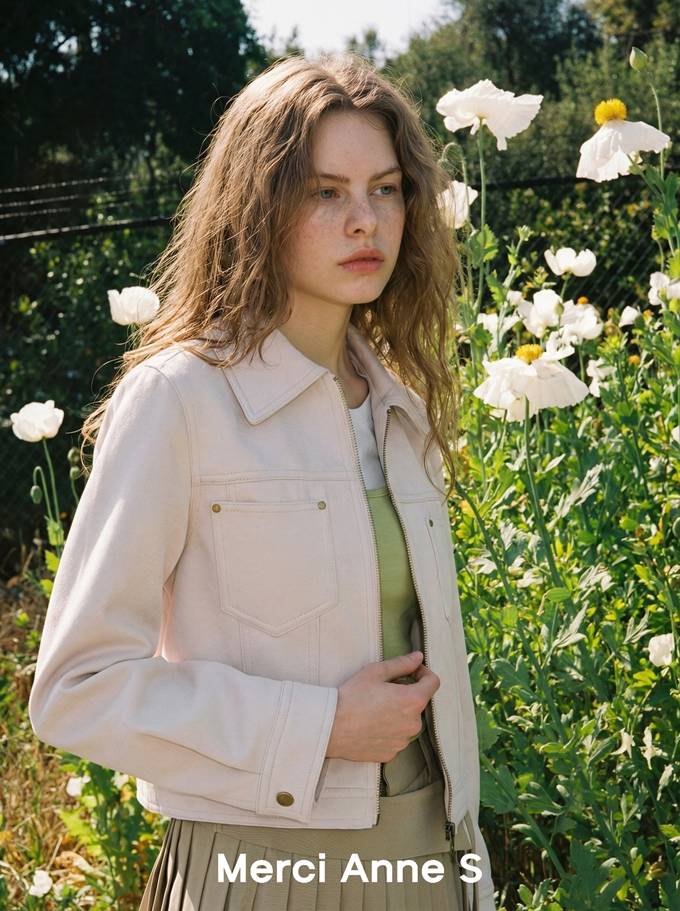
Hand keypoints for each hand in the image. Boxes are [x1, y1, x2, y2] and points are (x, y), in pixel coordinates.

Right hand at [325, 650, 439, 761]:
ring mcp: (402, 741)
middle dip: (406, 694)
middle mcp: (413, 724)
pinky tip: (370, 724)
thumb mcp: (375, 672)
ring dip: (398, 713)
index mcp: (413, 701)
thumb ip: (402, 664)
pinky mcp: (391, 753)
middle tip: (383, 690)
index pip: (433, 682)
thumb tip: (419, 657)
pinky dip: (388, 730)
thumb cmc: (352, 696)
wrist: (330, 727)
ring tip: (374, 708)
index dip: (423, 672)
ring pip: (407, 721)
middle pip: (418, 703)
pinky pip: (396, 737)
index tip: (411, 671)